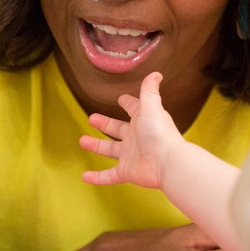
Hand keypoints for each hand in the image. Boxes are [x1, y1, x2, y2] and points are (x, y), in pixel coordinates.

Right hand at [80, 72, 182, 189]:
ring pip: (110, 150)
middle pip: (117, 129)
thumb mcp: (151, 107)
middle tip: (91, 118)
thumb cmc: (159, 133)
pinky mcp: (127, 171)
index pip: (134, 109)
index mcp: (142, 120)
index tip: (121, 98)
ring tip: (82, 141)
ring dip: (96, 146)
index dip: (128, 103)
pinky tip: (84, 176)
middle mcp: (135, 138)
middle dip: (105, 123)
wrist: (168, 163)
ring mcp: (130, 155)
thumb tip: (156, 73)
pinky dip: (97, 177)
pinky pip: (109, 175)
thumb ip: (149, 90)